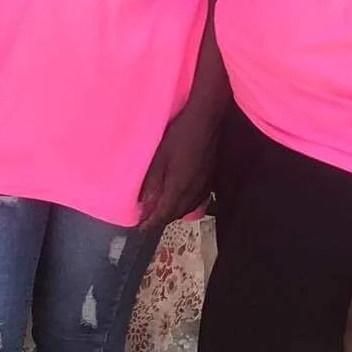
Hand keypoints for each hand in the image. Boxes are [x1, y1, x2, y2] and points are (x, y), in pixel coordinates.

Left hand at [136, 100, 219, 230]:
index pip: (165, 213)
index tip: (141, 229)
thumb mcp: (160, 157)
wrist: (206, 122)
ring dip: (173, 214)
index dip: (152, 223)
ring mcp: (204, 185)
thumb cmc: (179, 136)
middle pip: (177, 213)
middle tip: (148, 222)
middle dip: (162, 220)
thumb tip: (145, 204)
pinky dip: (185, 206)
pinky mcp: (209, 179)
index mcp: (179, 187)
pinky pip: (197, 200)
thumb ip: (153, 182)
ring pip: (188, 208)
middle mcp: (194, 191)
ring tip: (160, 214)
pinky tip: (179, 201)